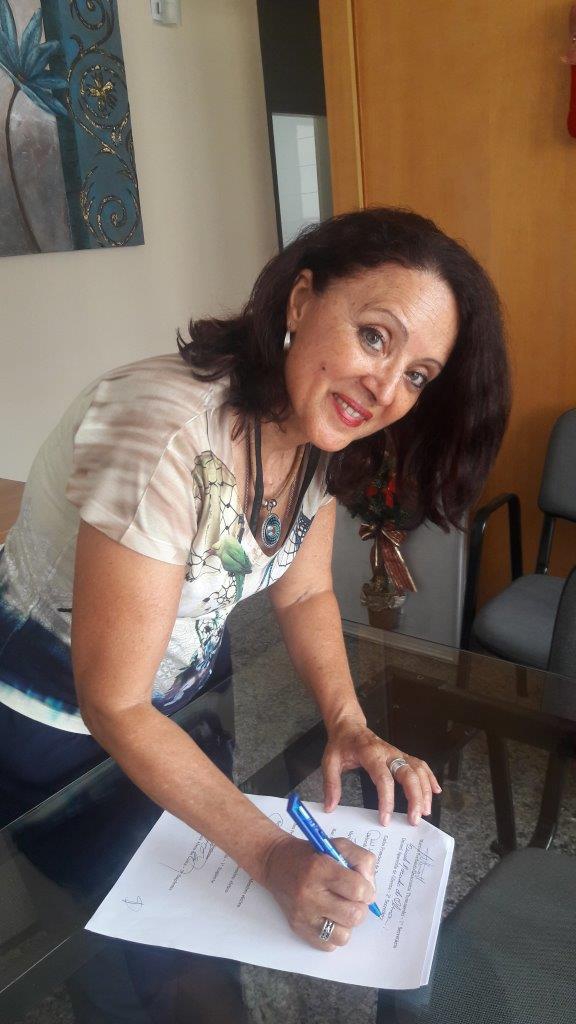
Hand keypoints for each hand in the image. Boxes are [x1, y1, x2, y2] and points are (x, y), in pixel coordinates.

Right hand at [262, 833, 376, 950]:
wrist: (276, 863)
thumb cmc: (310, 854)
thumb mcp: (338, 845)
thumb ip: (361, 860)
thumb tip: (370, 888)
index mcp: (320, 868)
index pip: (357, 889)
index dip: (367, 890)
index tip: (363, 887)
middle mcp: (309, 894)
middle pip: (353, 915)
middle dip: (360, 907)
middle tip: (352, 899)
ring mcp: (303, 915)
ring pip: (344, 936)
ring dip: (347, 923)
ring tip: (341, 909)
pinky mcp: (298, 929)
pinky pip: (329, 946)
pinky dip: (334, 934)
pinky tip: (329, 918)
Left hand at [322, 717, 441, 825]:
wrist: (349, 726)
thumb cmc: (341, 744)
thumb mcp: (329, 761)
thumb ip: (331, 784)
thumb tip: (330, 807)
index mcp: (370, 754)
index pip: (383, 778)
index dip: (386, 800)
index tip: (385, 820)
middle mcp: (388, 753)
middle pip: (408, 774)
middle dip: (415, 797)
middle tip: (414, 819)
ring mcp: (397, 753)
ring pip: (418, 770)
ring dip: (425, 790)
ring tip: (425, 811)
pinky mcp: (402, 755)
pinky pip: (420, 765)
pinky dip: (430, 777)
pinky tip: (435, 790)